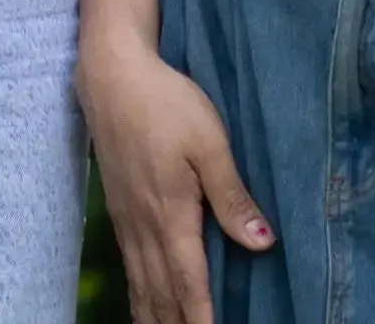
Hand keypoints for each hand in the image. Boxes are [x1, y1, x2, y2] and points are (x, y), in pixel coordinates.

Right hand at [79, 41, 272, 323]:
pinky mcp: (118, 209)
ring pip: (142, 287)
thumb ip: (232, 196)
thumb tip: (262, 244)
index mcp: (172, 216)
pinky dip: (139, 297)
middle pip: (162, 297)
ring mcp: (127, 220)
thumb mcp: (209, 141)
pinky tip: (145, 305)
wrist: (112, 75)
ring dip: (156, 319)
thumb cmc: (166, 102)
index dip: (202, 322)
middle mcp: (145, 228)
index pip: (190, 286)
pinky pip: (129, 268)